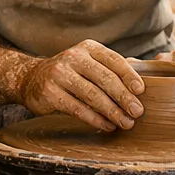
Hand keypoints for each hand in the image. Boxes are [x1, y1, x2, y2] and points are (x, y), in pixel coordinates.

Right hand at [16, 39, 144, 132]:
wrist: (29, 78)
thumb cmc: (70, 74)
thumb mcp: (88, 63)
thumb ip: (111, 70)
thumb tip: (145, 85)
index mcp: (87, 48)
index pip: (113, 60)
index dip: (129, 75)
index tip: (141, 91)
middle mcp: (72, 57)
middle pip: (104, 78)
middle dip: (124, 97)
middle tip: (138, 112)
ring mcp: (59, 74)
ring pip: (92, 95)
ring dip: (112, 111)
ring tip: (126, 123)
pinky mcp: (50, 92)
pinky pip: (78, 108)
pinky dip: (95, 119)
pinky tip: (107, 126)